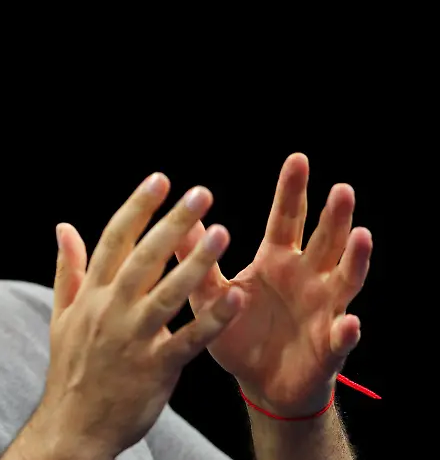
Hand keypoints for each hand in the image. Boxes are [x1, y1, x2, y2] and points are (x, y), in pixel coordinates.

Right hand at [31, 174, 244, 457]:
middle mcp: (111, 310)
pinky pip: (189, 339)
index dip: (137, 207)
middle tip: (201, 193)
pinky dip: (212, 318)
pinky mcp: (155, 367)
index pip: (114, 241)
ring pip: (168, 294)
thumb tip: (63, 227)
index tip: (159, 180)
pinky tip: (235, 296)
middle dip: (172, 223)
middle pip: (144, 258)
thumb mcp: (61, 315)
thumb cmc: (72, 368)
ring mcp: (133, 339)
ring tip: (223, 233)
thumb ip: (68, 268)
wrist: (74, 425)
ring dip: (196, 262)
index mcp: (91, 294)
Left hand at [175, 153, 371, 416]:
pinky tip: (349, 323)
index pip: (286, 219)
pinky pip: (340, 339)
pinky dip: (345, 332)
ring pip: (345, 279)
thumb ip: (198, 261)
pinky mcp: (328, 347)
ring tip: (362, 236)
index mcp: (277, 261)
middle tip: (341, 188)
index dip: (292, 191)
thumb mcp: (211, 294)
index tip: (297, 159)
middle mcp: (307, 278)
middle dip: (334, 216)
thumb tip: (181, 220)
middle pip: (324, 240)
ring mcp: (324, 310)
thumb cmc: (239, 334)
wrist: (259, 383)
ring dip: (354, 259)